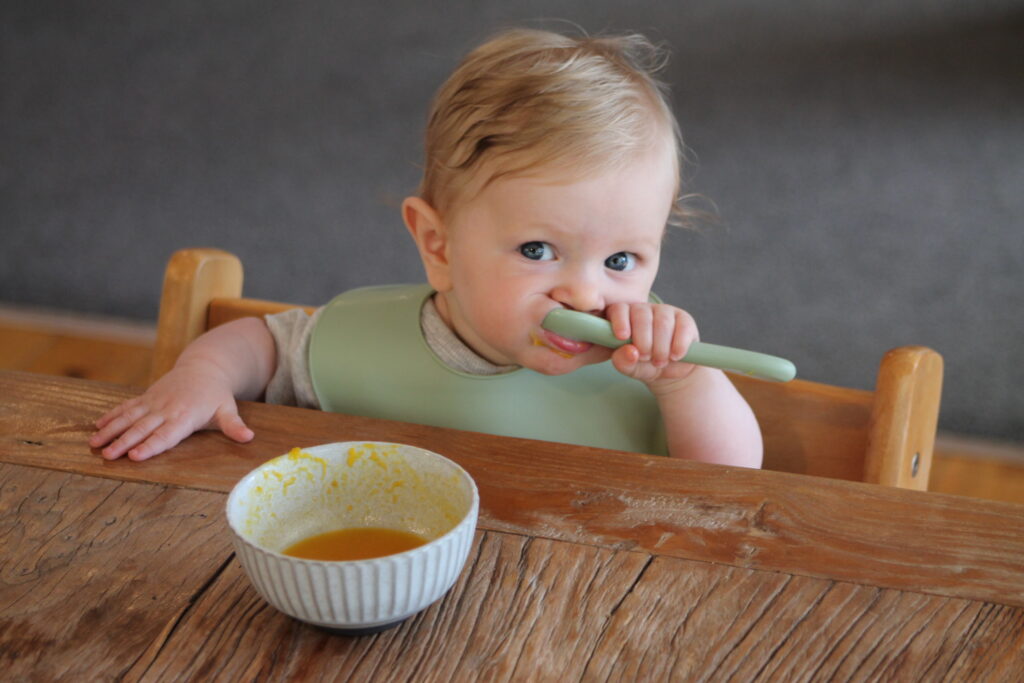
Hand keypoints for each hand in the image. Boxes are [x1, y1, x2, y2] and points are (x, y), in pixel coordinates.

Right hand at [89, 360, 253, 460]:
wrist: (205, 366)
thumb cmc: (216, 395)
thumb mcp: (228, 409)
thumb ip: (234, 426)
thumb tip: (249, 438)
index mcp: (185, 416)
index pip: (166, 435)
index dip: (151, 445)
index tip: (135, 456)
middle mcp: (166, 409)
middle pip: (143, 428)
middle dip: (124, 442)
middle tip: (107, 456)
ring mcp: (154, 402)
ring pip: (129, 417)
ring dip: (111, 430)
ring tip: (94, 443)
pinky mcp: (147, 397)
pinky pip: (126, 406)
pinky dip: (112, 415)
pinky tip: (97, 425)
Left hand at [605, 302, 698, 385]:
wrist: (669, 372)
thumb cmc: (642, 365)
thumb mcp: (630, 367)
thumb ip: (623, 361)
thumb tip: (630, 352)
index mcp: (623, 316)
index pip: (619, 309)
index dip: (620, 321)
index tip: (622, 337)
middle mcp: (643, 309)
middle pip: (642, 316)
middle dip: (643, 341)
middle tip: (645, 358)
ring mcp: (665, 311)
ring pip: (662, 322)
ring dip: (661, 347)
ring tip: (659, 362)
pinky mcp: (684, 319)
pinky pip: (682, 327)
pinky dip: (679, 345)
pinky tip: (675, 356)